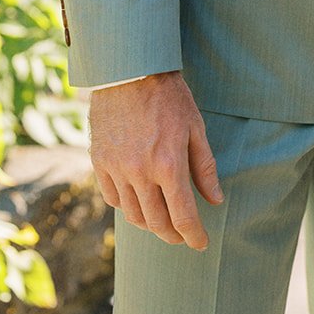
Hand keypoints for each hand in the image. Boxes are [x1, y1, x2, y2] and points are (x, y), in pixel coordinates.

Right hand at [89, 71, 221, 249]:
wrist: (129, 70)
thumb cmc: (169, 96)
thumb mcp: (195, 127)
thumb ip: (204, 167)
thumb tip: (214, 200)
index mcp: (168, 164)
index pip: (182, 215)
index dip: (193, 235)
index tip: (200, 243)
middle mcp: (140, 173)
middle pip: (156, 223)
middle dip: (173, 235)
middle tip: (183, 236)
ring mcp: (116, 169)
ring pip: (133, 215)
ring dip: (150, 225)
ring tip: (162, 222)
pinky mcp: (99, 162)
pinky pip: (113, 198)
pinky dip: (128, 205)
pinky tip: (139, 200)